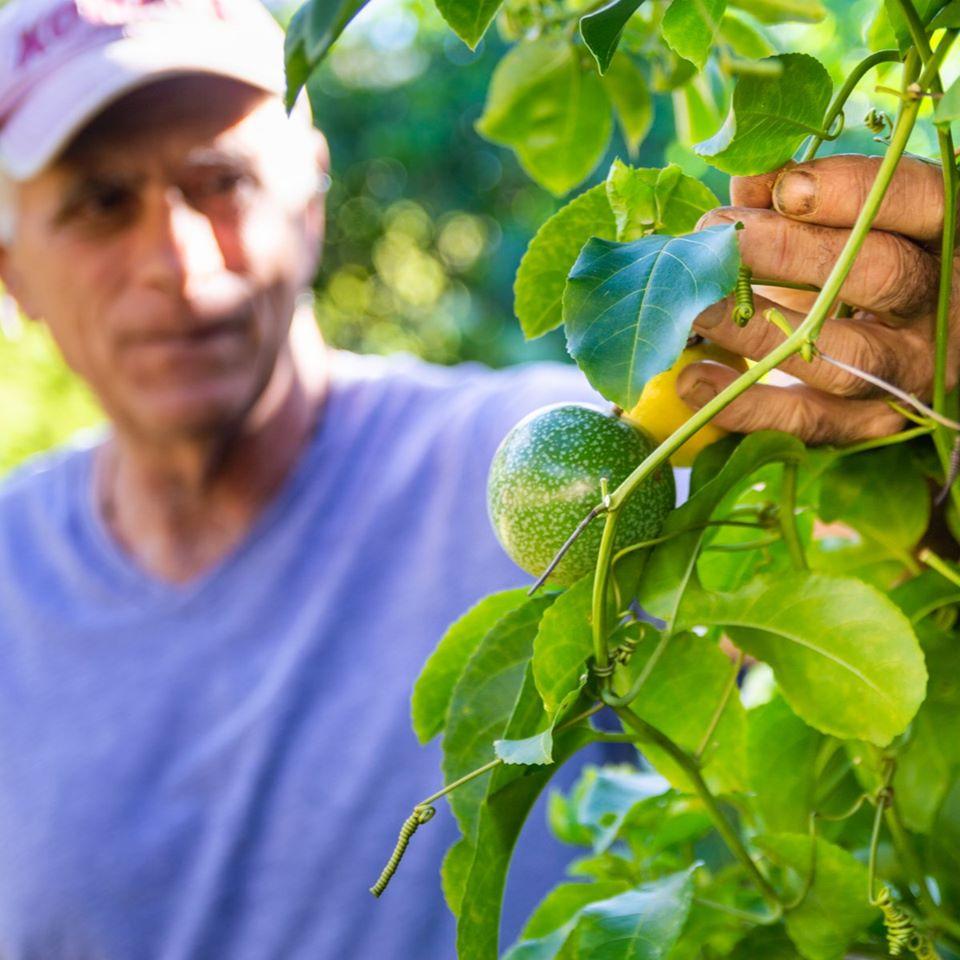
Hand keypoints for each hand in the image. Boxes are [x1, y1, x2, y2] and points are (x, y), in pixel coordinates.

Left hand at [678, 154, 959, 444]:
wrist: (886, 355)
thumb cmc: (850, 269)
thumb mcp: (834, 226)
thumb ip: (793, 196)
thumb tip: (746, 175)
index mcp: (942, 240)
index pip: (922, 202)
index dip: (854, 191)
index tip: (785, 187)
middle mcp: (941, 308)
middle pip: (881, 276)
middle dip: (794, 254)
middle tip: (723, 237)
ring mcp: (907, 374)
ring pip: (840, 357)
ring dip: (757, 331)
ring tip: (697, 305)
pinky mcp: (865, 425)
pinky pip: (806, 420)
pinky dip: (744, 405)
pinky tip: (692, 377)